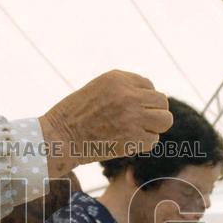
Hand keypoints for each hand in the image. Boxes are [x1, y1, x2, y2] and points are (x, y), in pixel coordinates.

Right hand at [39, 71, 171, 175]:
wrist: (58, 138)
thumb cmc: (73, 116)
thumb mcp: (97, 89)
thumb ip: (122, 89)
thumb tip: (150, 98)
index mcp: (117, 78)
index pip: (148, 85)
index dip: (141, 100)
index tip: (126, 110)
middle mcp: (128, 94)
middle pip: (161, 101)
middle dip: (152, 112)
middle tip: (137, 122)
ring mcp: (132, 116)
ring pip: (164, 120)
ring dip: (154, 127)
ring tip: (137, 132)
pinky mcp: (133, 138)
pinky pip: (153, 140)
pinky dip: (143, 144)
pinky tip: (127, 143)